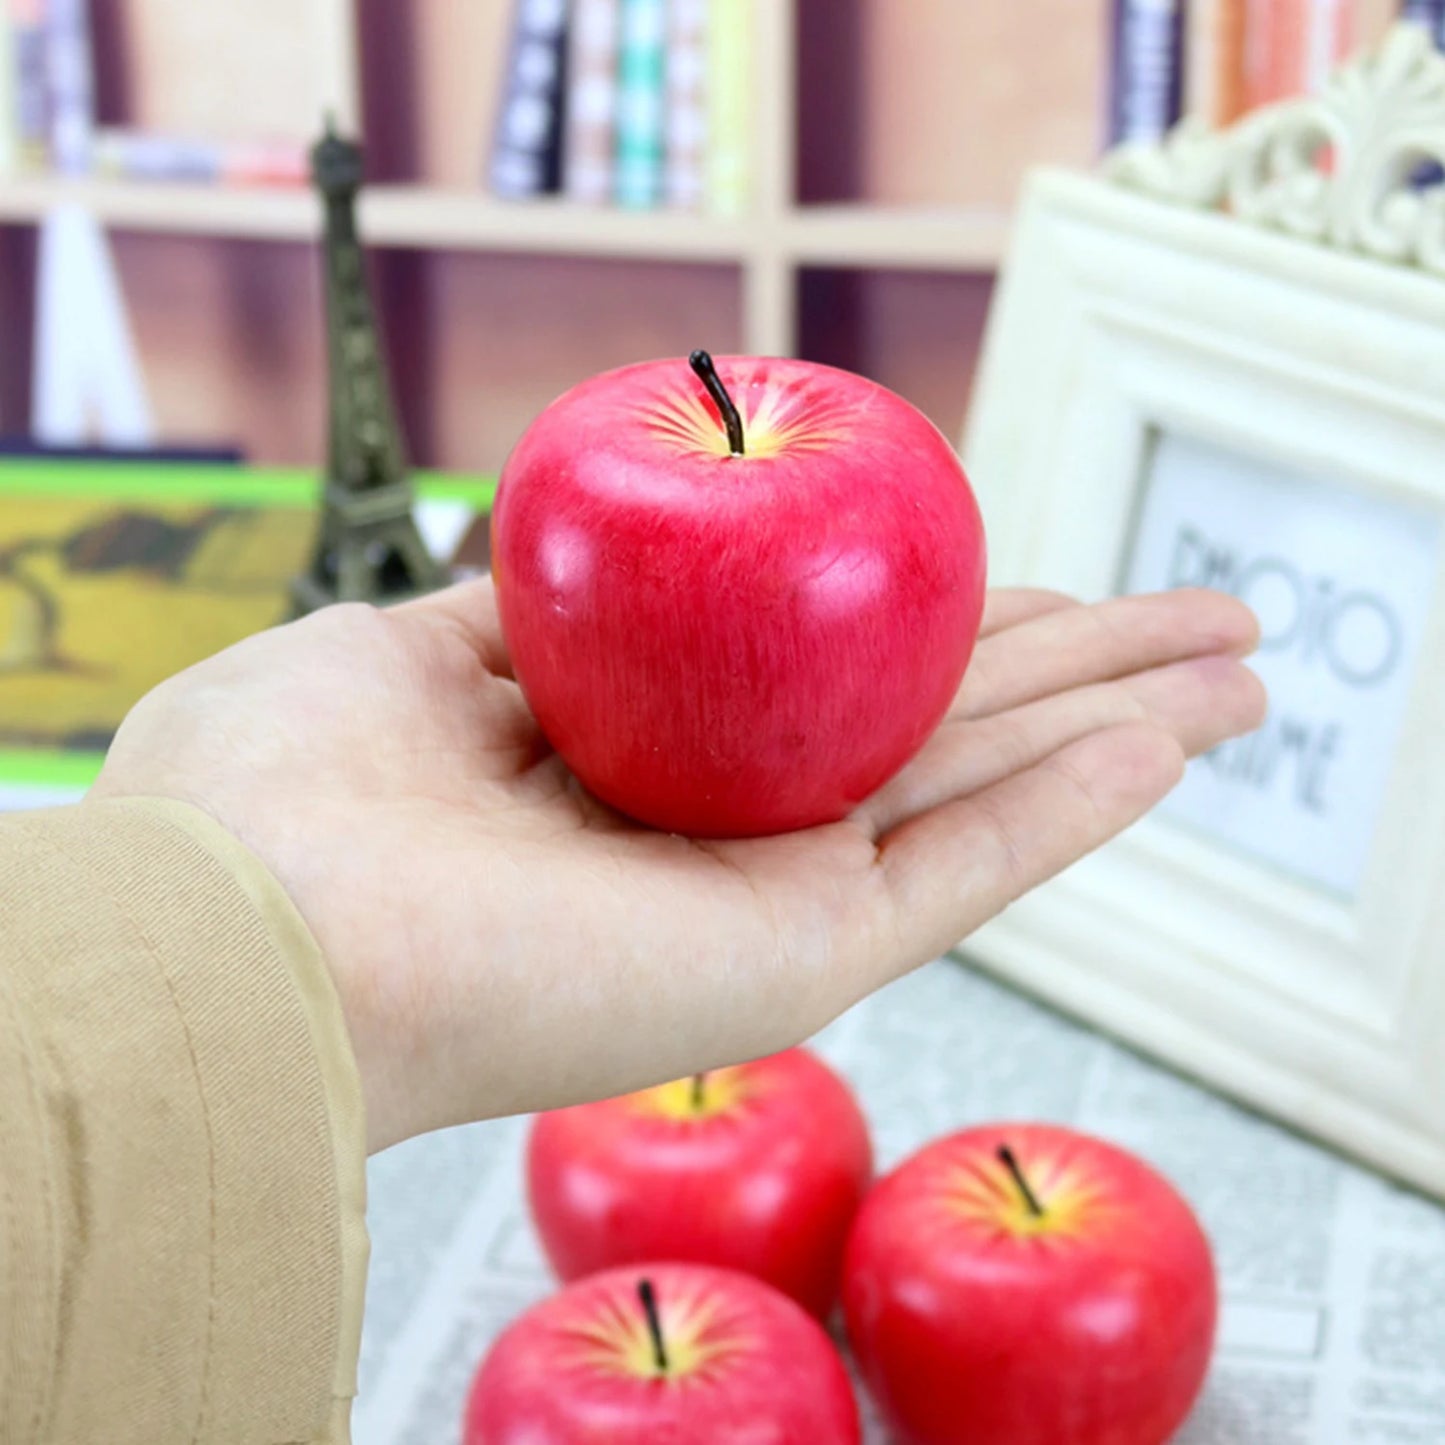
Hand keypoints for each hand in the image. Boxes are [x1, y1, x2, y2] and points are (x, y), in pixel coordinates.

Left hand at [91, 579, 1262, 1150]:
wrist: (250, 937)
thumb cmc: (281, 798)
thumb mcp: (404, 654)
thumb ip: (525, 613)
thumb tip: (602, 546)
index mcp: (626, 770)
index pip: (812, 684)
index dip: (916, 624)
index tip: (993, 571)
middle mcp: (713, 838)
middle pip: (933, 728)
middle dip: (1068, 667)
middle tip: (1193, 615)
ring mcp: (767, 901)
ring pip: (984, 791)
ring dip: (1116, 723)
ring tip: (1235, 665)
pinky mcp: (797, 958)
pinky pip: (969, 869)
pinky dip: (1076, 808)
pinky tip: (1169, 743)